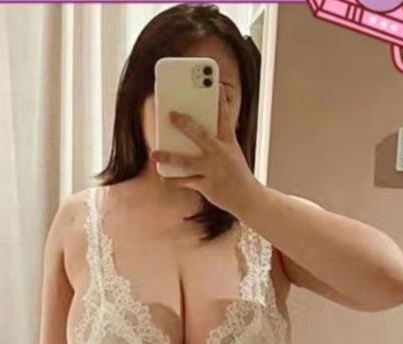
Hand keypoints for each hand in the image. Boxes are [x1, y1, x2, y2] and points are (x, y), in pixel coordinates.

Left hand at [150, 85, 261, 217]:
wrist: (248, 198)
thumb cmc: (236, 174)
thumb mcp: (232, 154)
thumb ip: (217, 141)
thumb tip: (194, 133)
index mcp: (229, 143)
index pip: (225, 118)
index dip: (222, 101)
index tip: (217, 86)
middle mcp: (221, 155)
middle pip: (202, 136)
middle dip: (185, 124)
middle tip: (171, 114)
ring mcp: (214, 171)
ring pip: (188, 162)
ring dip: (169, 157)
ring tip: (154, 154)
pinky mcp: (208, 186)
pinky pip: (186, 182)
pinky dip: (173, 180)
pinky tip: (163, 176)